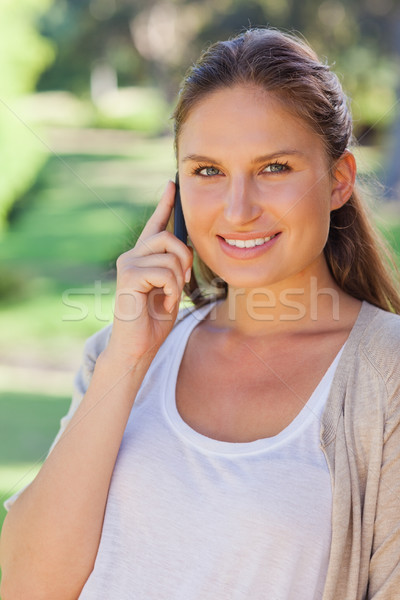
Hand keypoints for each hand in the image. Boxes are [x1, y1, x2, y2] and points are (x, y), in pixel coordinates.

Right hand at [105, 180, 192, 364]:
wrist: (138, 346)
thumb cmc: (154, 321)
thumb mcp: (171, 288)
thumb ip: (175, 267)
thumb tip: (188, 249)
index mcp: (144, 258)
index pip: (156, 225)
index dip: (165, 204)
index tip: (172, 183)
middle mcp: (132, 256)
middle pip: (169, 237)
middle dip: (185, 260)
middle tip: (183, 281)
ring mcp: (128, 265)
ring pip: (170, 256)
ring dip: (178, 282)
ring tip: (169, 299)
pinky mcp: (129, 277)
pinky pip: (164, 273)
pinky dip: (171, 291)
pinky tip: (163, 304)